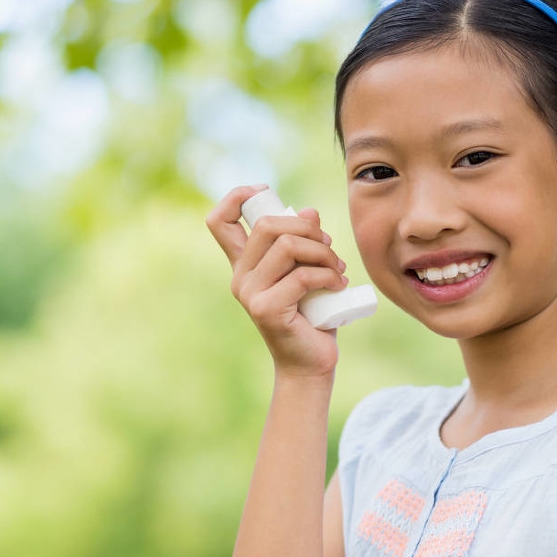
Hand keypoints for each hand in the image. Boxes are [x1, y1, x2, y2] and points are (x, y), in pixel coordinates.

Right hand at [206, 185, 348, 376]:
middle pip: (267, 225)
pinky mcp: (266, 310)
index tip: (266, 193)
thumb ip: (306, 242)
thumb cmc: (313, 316)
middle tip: (329, 248)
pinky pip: (301, 276)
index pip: (218, 221)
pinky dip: (327, 275)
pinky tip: (338, 285)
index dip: (237, 197)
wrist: (311, 363)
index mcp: (245, 264)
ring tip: (337, 269)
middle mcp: (240, 277)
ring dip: (322, 252)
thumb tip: (311, 212)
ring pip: (288, 246)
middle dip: (307, 228)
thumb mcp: (309, 271)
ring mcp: (250, 294)